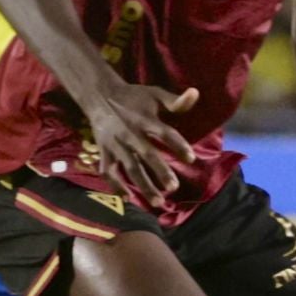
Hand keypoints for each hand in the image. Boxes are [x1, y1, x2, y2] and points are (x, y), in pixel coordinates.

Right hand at [86, 83, 198, 207]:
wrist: (99, 95)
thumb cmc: (133, 97)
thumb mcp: (154, 94)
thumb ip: (175, 100)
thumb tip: (195, 93)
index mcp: (145, 119)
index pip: (164, 133)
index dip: (178, 145)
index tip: (191, 159)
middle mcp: (130, 134)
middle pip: (146, 155)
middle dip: (160, 172)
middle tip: (173, 188)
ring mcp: (116, 144)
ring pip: (129, 168)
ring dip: (143, 185)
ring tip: (158, 202)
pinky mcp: (104, 151)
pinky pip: (108, 171)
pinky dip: (115, 185)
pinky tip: (127, 198)